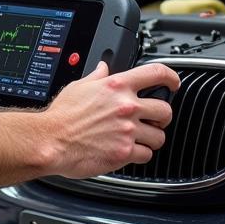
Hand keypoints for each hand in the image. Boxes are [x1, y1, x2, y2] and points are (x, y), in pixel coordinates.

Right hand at [38, 62, 181, 179]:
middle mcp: (126, 107)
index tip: (173, 84)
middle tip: (153, 120)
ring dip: (152, 138)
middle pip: (165, 110)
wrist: (51, 140)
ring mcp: (127, 130)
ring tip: (140, 138)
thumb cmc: (61, 116)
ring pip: (159, 136)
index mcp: (117, 86)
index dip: (171, 78)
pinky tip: (129, 151)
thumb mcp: (79, 87)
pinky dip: (140, 155)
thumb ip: (96, 77)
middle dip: (162, 117)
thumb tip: (103, 68)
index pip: (156, 73)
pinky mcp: (124, 152)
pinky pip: (146, 155)